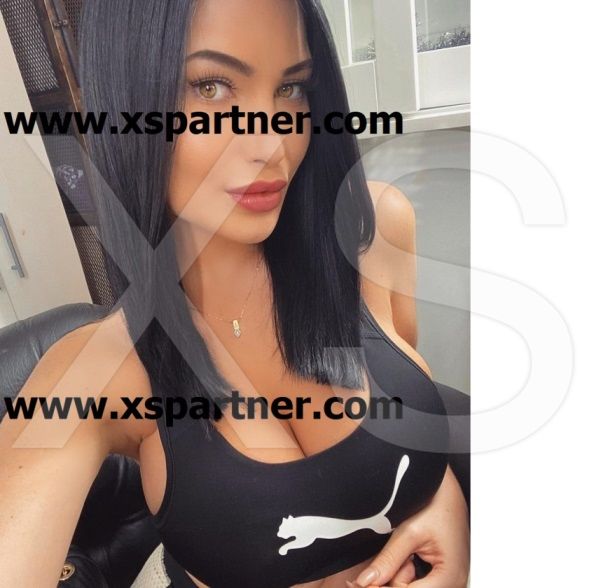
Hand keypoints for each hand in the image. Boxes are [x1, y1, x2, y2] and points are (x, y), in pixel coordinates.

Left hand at [348, 465, 468, 587]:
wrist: (447, 490)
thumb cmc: (435, 505)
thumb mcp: (408, 532)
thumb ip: (388, 560)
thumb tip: (366, 582)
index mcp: (449, 576)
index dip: (384, 587)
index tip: (367, 579)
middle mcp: (454, 582)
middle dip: (394, 579)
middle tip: (393, 557)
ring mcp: (449, 579)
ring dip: (399, 575)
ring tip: (405, 552)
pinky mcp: (443, 574)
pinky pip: (420, 582)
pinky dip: (407, 572)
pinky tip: (408, 556)